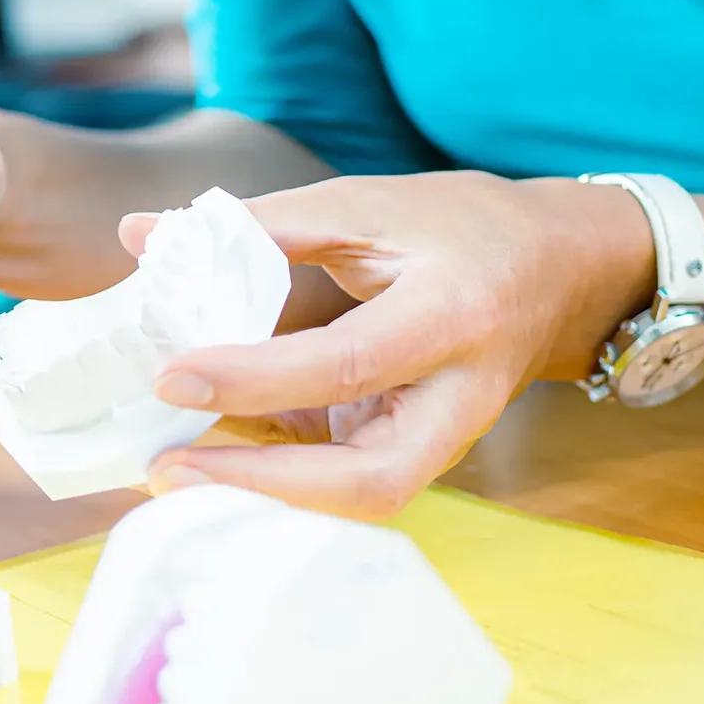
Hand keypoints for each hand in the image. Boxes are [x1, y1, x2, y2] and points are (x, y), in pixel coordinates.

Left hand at [134, 172, 655, 519]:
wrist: (562, 272)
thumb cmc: (463, 227)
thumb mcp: (367, 204)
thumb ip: (256, 224)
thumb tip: (140, 235)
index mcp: (451, 313)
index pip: (346, 362)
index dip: (254, 376)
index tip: (170, 376)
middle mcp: (460, 394)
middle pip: (371, 479)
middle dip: (265, 487)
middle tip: (169, 468)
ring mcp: (449, 436)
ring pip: (362, 499)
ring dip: (267, 497)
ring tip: (177, 472)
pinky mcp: (424, 450)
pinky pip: (350, 483)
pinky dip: (280, 478)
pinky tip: (216, 455)